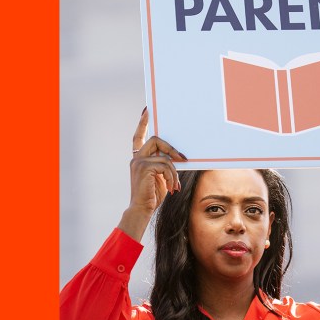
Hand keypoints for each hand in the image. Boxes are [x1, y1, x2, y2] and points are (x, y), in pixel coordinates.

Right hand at [118, 107, 186, 240]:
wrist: (142, 209)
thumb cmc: (152, 195)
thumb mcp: (161, 176)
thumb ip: (164, 164)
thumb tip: (178, 156)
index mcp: (139, 158)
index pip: (138, 136)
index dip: (143, 123)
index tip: (147, 110)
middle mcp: (136, 158)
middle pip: (155, 139)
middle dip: (171, 148)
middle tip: (183, 159)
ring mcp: (138, 162)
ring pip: (164, 155)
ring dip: (174, 171)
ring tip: (175, 184)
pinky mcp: (144, 168)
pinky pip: (165, 165)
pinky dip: (172, 176)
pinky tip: (172, 187)